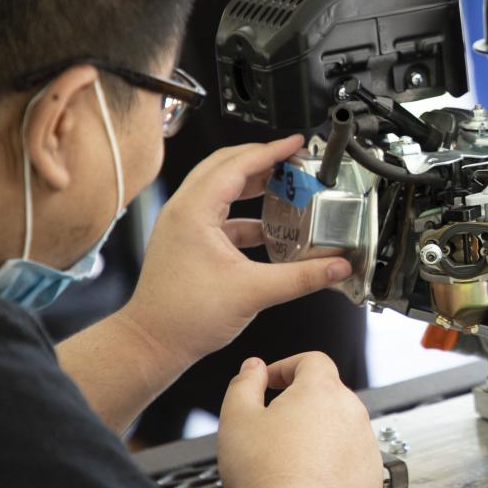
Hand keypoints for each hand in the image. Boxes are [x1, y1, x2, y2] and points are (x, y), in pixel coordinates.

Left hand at [122, 135, 352, 366]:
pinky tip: (270, 227)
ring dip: (255, 183)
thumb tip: (335, 266)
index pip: (238, 164)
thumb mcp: (253, 292)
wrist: (152, 343)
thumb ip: (301, 277)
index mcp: (195, 211)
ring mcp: (184, 224)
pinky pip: (222, 212)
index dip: (272, 151)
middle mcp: (185, 210)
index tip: (296, 144)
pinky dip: (248, 212)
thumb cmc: (182, 317)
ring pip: (222, 187)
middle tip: (294, 160)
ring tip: (285, 186)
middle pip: (227, 166)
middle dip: (263, 159)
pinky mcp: (189, 240)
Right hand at [218, 352, 382, 487]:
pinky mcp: (371, 474)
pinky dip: (333, 466)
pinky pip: (351, 461)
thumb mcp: (238, 417)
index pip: (311, 361)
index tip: (270, 382)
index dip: (288, 367)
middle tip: (273, 429)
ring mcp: (365, 443)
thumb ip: (245, 383)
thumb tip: (253, 367)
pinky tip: (309, 481)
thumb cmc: (265, 471)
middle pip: (327, 396)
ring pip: (340, 429)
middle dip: (301, 406)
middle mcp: (351, 410)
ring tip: (289, 461)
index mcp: (321, 389)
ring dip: (319, 437)